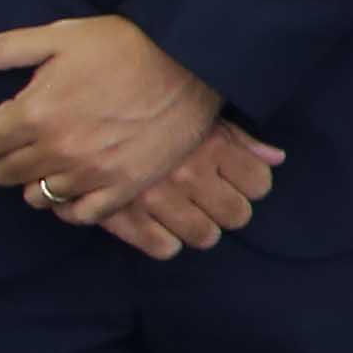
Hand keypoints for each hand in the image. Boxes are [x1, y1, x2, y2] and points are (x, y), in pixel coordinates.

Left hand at [0, 14, 224, 224]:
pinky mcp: (123, 188)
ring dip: (36, 179)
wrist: (192, 64)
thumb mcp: (54, 37)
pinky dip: (70, 204)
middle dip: (4, 156)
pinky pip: (77, 216)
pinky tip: (76, 183)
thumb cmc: (121, 45)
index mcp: (33, 112)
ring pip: (35, 196)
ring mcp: (91, 173)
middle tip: (25, 138)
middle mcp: (57, 150)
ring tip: (53, 158)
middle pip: (1, 173)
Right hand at [97, 121, 283, 259]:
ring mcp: (157, 198)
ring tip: (187, 213)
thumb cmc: (143, 104)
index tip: (238, 179)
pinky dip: (165, 241)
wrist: (75, 107)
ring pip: (205, 236)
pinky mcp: (124, 216)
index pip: (259, 183)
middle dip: (229, 208)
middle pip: (237, 215)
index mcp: (210, 144)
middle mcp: (188, 173)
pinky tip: (159, 224)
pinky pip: (164, 248)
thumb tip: (276, 159)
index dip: (252, 183)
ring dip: (201, 227)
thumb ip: (239, 137)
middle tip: (213, 199)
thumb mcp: (194, 109)